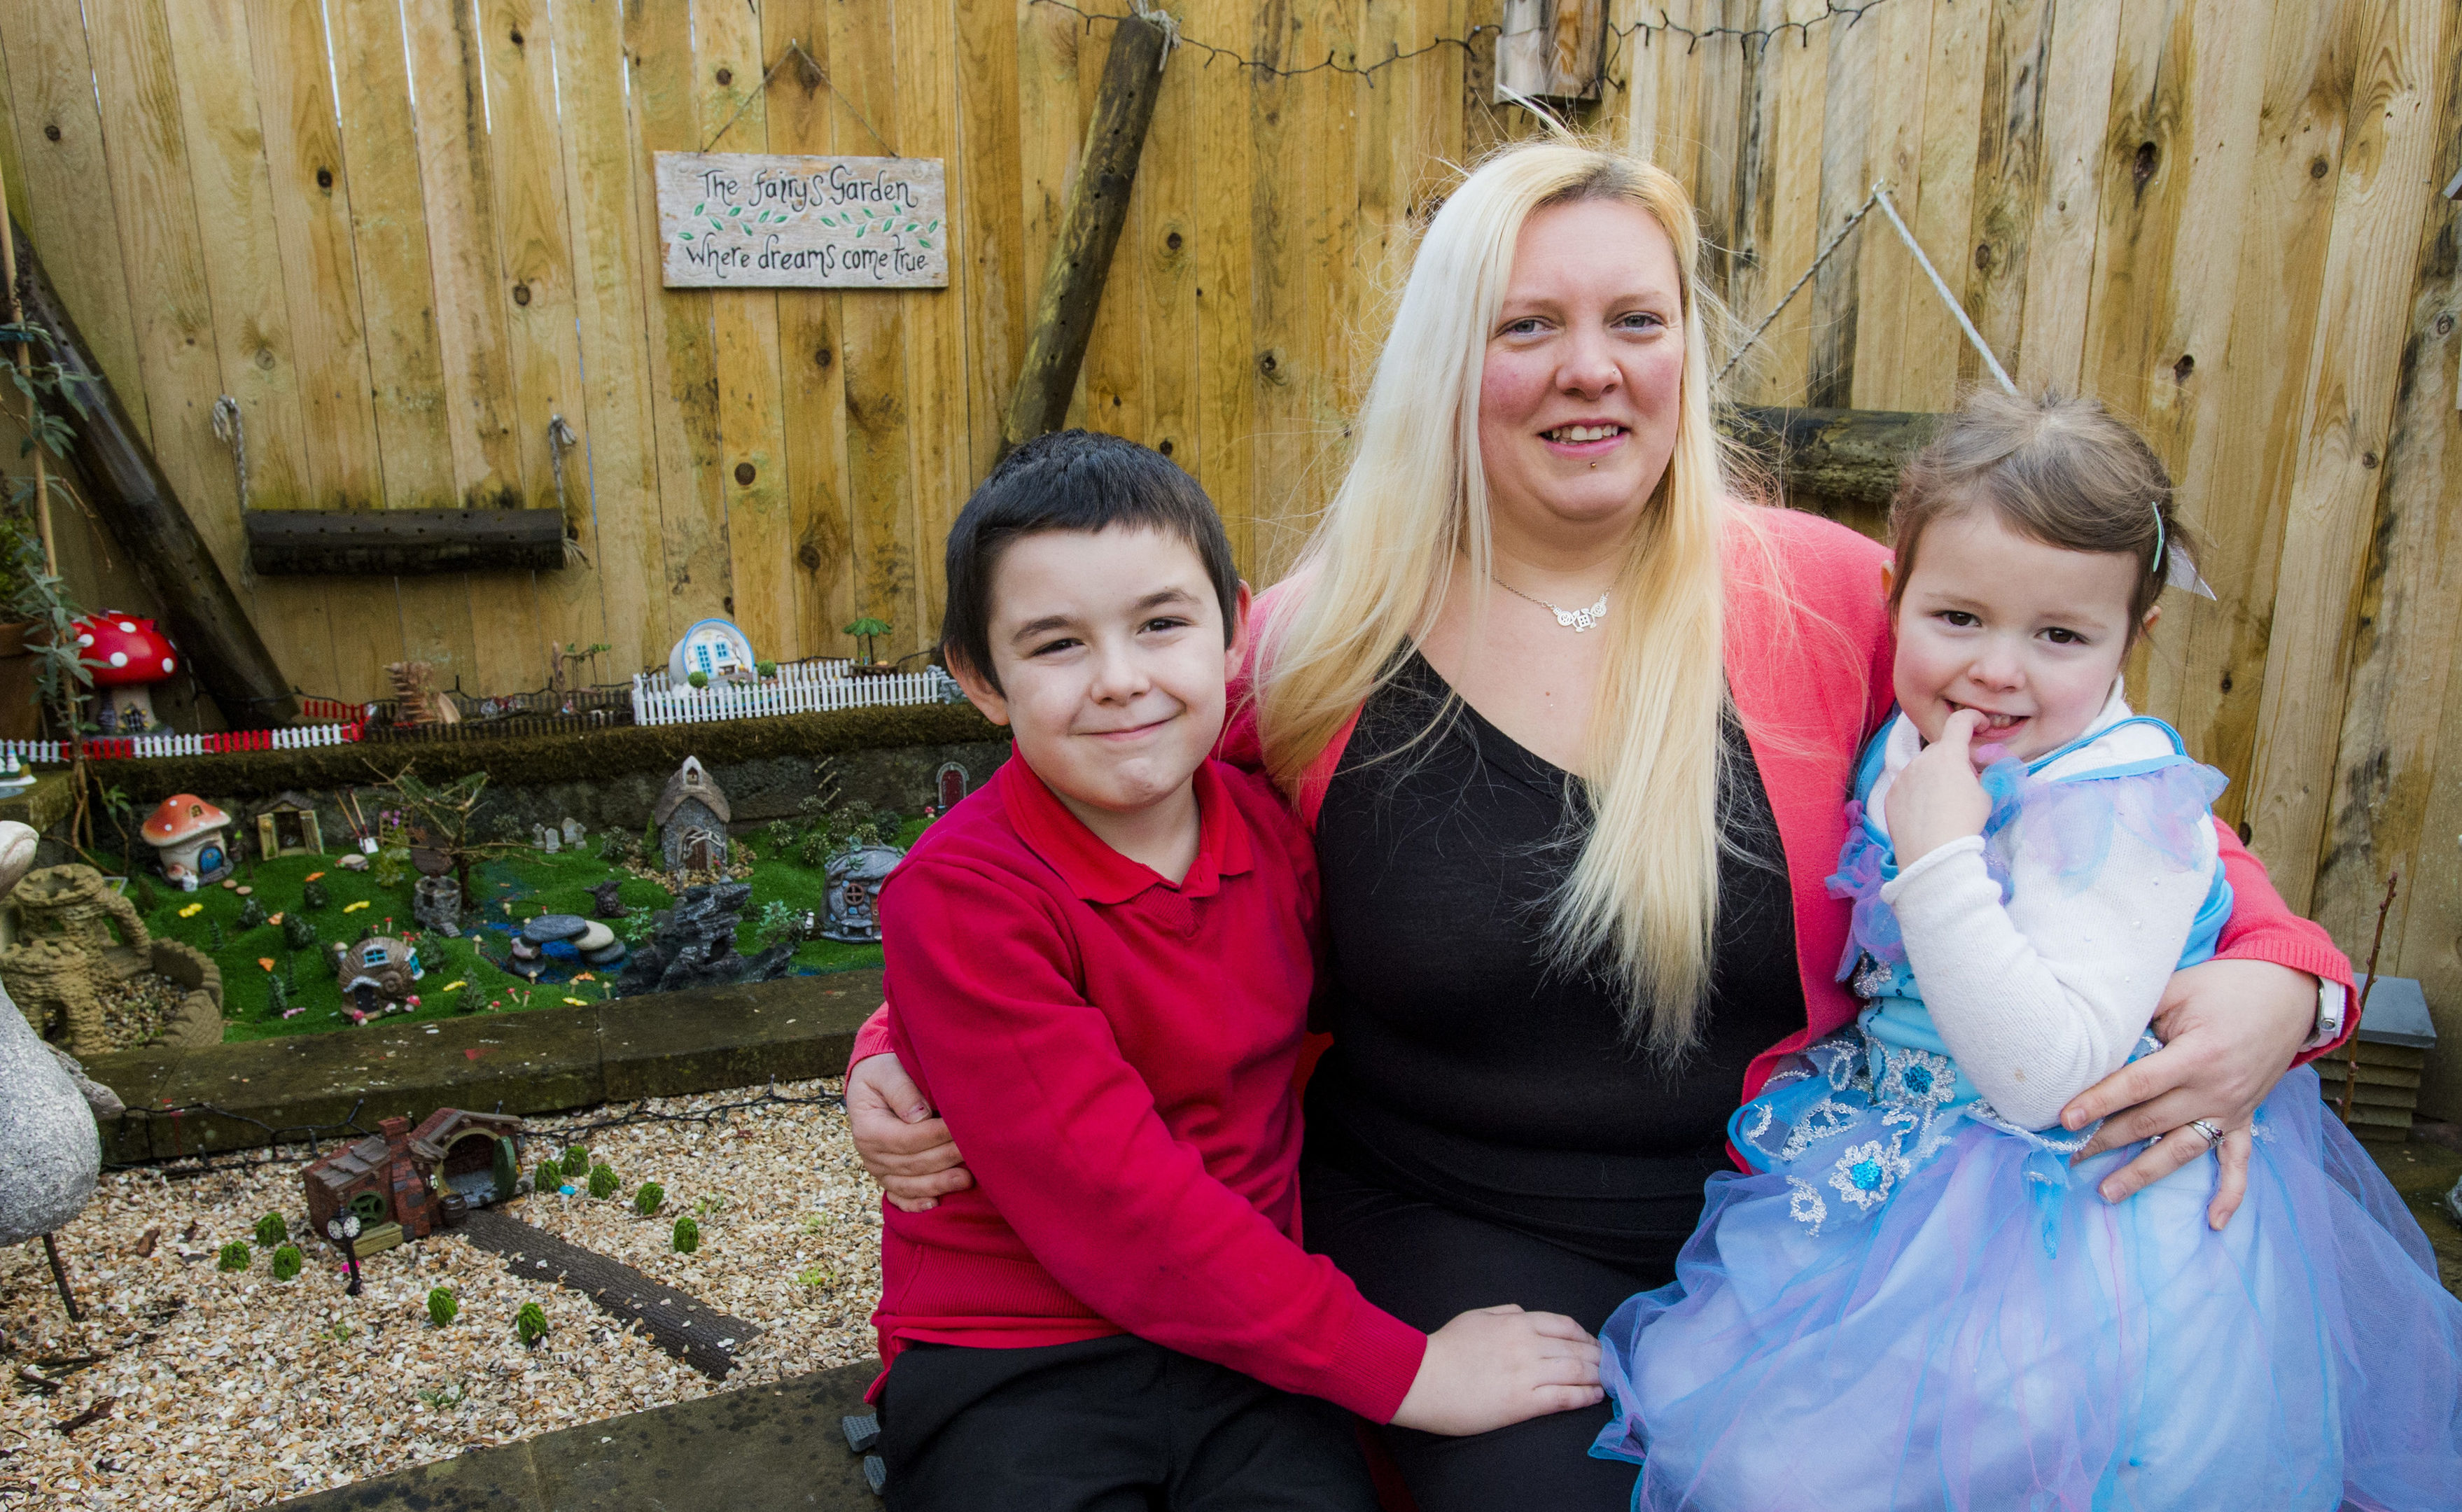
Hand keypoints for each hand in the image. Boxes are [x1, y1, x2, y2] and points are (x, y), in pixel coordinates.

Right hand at [845, 1052, 974, 1212]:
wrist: (874, 1086)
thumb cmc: (885, 1074)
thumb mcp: (887, 1071)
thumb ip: (901, 1089)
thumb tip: (918, 1115)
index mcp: (867, 1128)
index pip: (906, 1138)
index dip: (934, 1135)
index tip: (959, 1128)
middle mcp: (869, 1154)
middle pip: (911, 1163)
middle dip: (945, 1158)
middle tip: (975, 1152)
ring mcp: (878, 1170)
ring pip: (909, 1184)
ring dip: (938, 1183)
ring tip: (966, 1179)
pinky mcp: (888, 1178)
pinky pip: (899, 1198)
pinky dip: (916, 1204)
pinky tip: (935, 1205)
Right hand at [1388, 1304, 1602, 1436]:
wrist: (1421, 1379)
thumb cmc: (1444, 1348)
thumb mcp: (1475, 1316)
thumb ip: (1505, 1312)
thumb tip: (1526, 1315)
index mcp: (1516, 1322)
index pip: (1564, 1325)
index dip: (1584, 1335)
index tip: (1592, 1344)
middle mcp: (1528, 1344)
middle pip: (1576, 1348)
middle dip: (1598, 1357)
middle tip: (1610, 1365)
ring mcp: (1527, 1374)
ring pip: (1576, 1371)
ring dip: (1598, 1376)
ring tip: (1609, 1381)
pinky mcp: (1523, 1403)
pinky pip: (1564, 1397)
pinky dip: (1585, 1396)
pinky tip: (1596, 1396)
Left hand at [1885, 710, 1993, 863]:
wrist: (1933, 854)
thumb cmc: (1965, 823)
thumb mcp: (1985, 795)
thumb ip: (1980, 774)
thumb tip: (1975, 769)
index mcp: (1947, 755)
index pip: (1959, 722)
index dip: (1972, 718)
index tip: (1981, 725)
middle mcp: (1921, 760)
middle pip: (1941, 750)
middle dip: (1954, 759)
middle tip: (1965, 781)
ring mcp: (1902, 777)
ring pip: (1922, 768)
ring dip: (1934, 775)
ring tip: (1944, 803)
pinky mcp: (1891, 794)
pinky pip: (1907, 785)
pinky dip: (1918, 791)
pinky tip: (1926, 812)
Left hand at [2059, 958, 2316, 1225]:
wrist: (2287, 995)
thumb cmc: (2224, 988)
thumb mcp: (2177, 990)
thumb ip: (2139, 1015)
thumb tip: (2093, 1038)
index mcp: (2196, 1056)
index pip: (2137, 1085)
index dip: (2098, 1102)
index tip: (2065, 1119)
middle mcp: (2215, 1090)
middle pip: (2150, 1122)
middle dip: (2105, 1140)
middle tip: (2067, 1156)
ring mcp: (2232, 1110)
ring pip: (2181, 1150)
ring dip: (2143, 1173)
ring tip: (2106, 1192)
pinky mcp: (2246, 1118)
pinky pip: (2239, 1162)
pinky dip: (2230, 1194)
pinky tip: (2215, 1223)